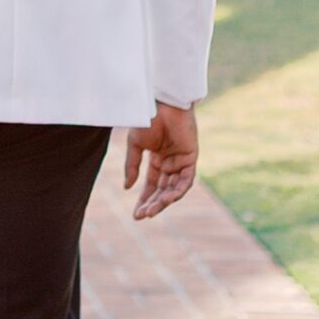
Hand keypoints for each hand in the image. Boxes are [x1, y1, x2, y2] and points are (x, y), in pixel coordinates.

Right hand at [123, 103, 197, 220]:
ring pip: (174, 188)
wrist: (161, 103)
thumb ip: (132, 166)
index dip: (144, 199)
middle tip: (142, 215)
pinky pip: (186, 180)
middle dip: (152, 203)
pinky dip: (177, 190)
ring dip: (164, 200)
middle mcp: (170, 163)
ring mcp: (181, 161)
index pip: (151, 185)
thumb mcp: (135, 145)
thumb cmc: (147, 119)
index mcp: (157, 159)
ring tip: (153, 210)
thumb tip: (127, 188)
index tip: (136, 215)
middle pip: (162, 190)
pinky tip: (166, 198)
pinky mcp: (191, 158)